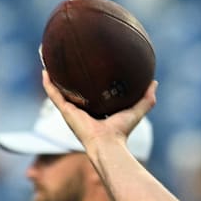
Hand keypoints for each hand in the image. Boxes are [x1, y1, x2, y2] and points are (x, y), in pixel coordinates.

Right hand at [41, 69, 157, 153]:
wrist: (108, 143)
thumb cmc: (122, 131)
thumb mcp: (136, 111)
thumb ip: (147, 98)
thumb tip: (154, 82)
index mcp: (95, 109)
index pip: (90, 92)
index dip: (88, 80)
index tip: (88, 66)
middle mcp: (81, 109)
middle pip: (72, 88)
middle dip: (67, 75)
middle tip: (65, 57)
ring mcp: (71, 110)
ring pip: (58, 89)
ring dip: (53, 75)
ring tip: (49, 58)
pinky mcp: (65, 111)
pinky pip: (54, 94)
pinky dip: (48, 83)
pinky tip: (45, 70)